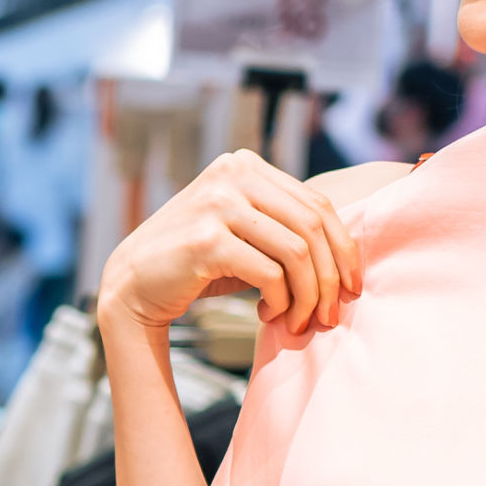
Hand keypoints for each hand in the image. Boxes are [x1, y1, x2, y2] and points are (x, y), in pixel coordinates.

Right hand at [95, 150, 363, 335]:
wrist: (133, 284)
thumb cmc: (198, 263)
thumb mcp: (245, 232)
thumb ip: (284, 226)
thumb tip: (348, 252)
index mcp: (245, 164)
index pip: (317, 203)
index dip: (343, 247)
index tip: (352, 286)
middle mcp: (232, 173)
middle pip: (313, 226)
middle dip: (331, 278)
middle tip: (331, 314)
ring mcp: (217, 203)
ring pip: (296, 251)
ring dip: (308, 296)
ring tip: (298, 321)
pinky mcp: (207, 239)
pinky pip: (270, 274)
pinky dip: (280, 302)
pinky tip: (267, 315)